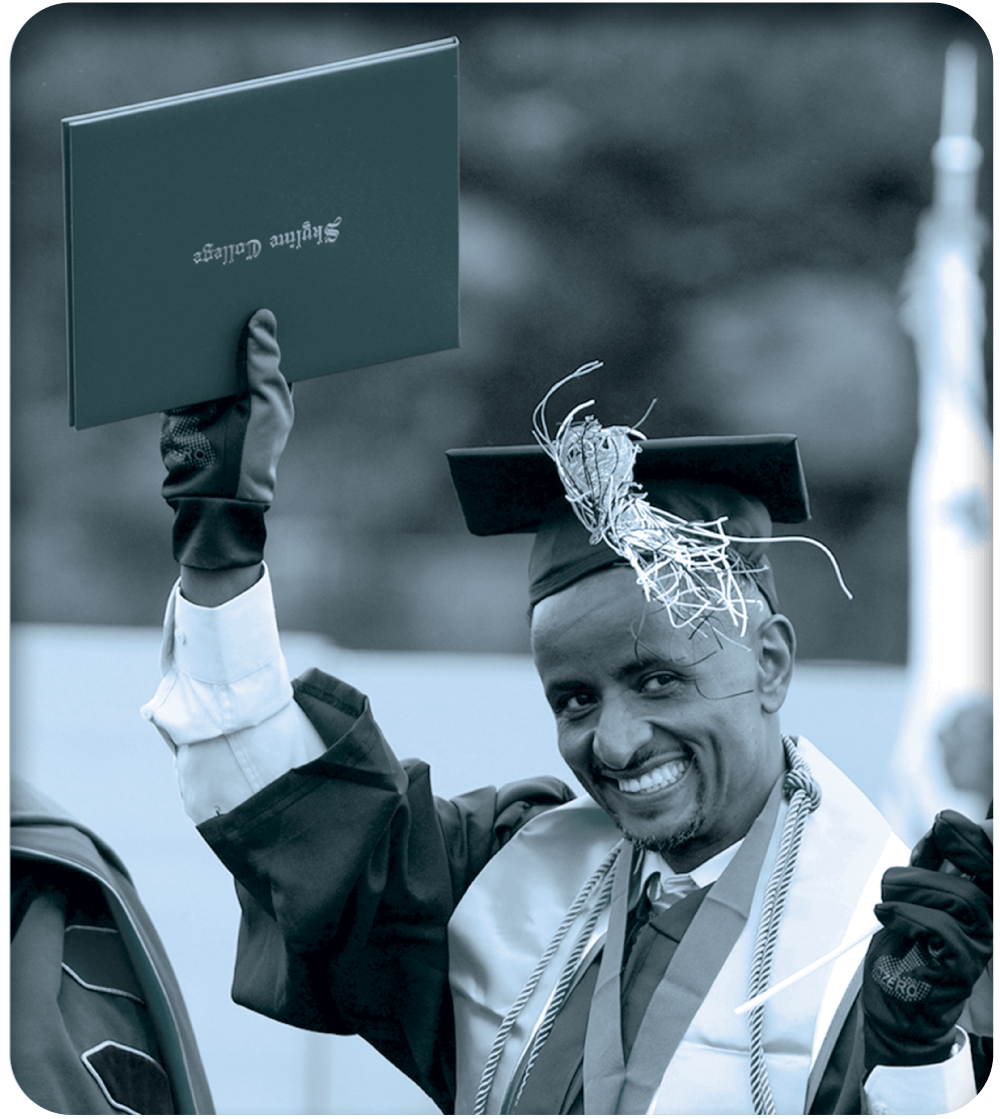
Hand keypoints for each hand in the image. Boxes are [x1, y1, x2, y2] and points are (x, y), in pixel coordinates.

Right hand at [160, 309, 292, 569]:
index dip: (266, 318)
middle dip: (228, 317)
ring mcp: (211, 391)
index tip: (263, 284)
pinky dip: (174, 351)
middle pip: (234, 341)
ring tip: (194, 291)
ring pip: (204, 352)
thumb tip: (263, 318)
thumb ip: (262, 363)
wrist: (213, 492)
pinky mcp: (182, 399)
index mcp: (271, 385)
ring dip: (198, 330)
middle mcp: (241, 385)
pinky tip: (170, 323)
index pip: (269, 344)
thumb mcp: (265, 403)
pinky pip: (178, 368)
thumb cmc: (253, 451)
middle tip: (222, 279)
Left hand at [863, 811, 992, 1070]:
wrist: (896, 1007)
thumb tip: (936, 832)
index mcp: (976, 899)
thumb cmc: (904, 951)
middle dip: (937, 861)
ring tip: (885, 902)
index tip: (943, 823)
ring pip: (962, 896)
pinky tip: (886, 916)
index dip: (974, 839)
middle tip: (899, 874)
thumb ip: (927, 866)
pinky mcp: (963, 968)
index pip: (990, 860)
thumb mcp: (913, 897)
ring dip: (912, 889)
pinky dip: (905, 914)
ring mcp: (980, 945)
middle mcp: (987, 921)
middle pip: (979, 874)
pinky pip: (942, 928)